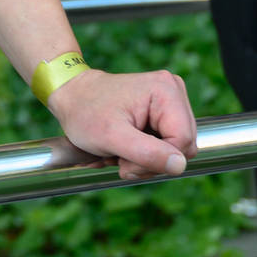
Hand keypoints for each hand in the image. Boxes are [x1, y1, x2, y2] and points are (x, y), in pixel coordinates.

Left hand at [46, 68, 197, 179]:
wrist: (73, 96)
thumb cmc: (86, 113)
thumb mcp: (112, 137)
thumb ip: (147, 153)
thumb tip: (180, 165)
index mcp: (165, 91)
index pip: (182, 142)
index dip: (156, 161)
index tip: (125, 163)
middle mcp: (173, 90)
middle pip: (183, 147)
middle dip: (151, 161)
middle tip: (122, 158)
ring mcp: (171, 100)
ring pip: (176, 149)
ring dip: (147, 159)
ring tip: (122, 151)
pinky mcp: (165, 110)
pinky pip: (169, 144)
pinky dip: (147, 153)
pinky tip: (128, 146)